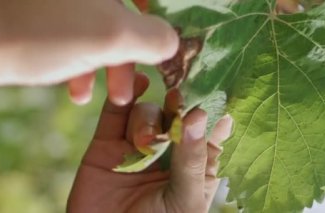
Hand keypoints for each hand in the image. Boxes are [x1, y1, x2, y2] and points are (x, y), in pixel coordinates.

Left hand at [0, 0, 177, 104]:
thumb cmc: (44, 34)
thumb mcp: (110, 36)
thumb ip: (151, 37)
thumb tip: (171, 42)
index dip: (163, 21)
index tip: (164, 51)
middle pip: (127, 15)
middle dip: (133, 55)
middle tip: (135, 85)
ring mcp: (66, 1)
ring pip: (101, 29)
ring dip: (109, 66)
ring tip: (112, 98)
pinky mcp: (46, 14)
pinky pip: (76, 36)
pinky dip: (83, 63)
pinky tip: (78, 90)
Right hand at [67, 73, 233, 212]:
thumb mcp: (184, 198)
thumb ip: (192, 158)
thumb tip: (199, 115)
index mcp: (193, 167)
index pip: (209, 133)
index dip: (212, 111)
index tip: (218, 90)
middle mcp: (166, 153)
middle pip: (175, 116)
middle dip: (178, 106)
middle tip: (179, 98)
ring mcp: (135, 147)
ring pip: (147, 113)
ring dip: (148, 120)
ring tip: (144, 144)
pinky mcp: (106, 145)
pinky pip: (114, 114)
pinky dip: (124, 97)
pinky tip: (137, 84)